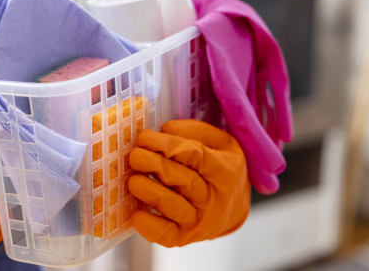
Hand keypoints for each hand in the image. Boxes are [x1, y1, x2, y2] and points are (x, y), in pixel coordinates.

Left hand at [128, 121, 249, 246]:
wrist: (234, 208)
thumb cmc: (221, 168)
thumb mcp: (220, 142)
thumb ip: (195, 131)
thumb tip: (164, 130)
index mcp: (224, 169)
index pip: (194, 155)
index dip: (167, 146)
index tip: (144, 137)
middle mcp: (214, 198)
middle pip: (184, 181)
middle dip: (156, 166)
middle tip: (135, 156)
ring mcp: (200, 220)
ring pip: (174, 207)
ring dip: (151, 193)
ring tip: (133, 181)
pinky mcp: (186, 237)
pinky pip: (167, 235)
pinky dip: (151, 227)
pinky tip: (137, 214)